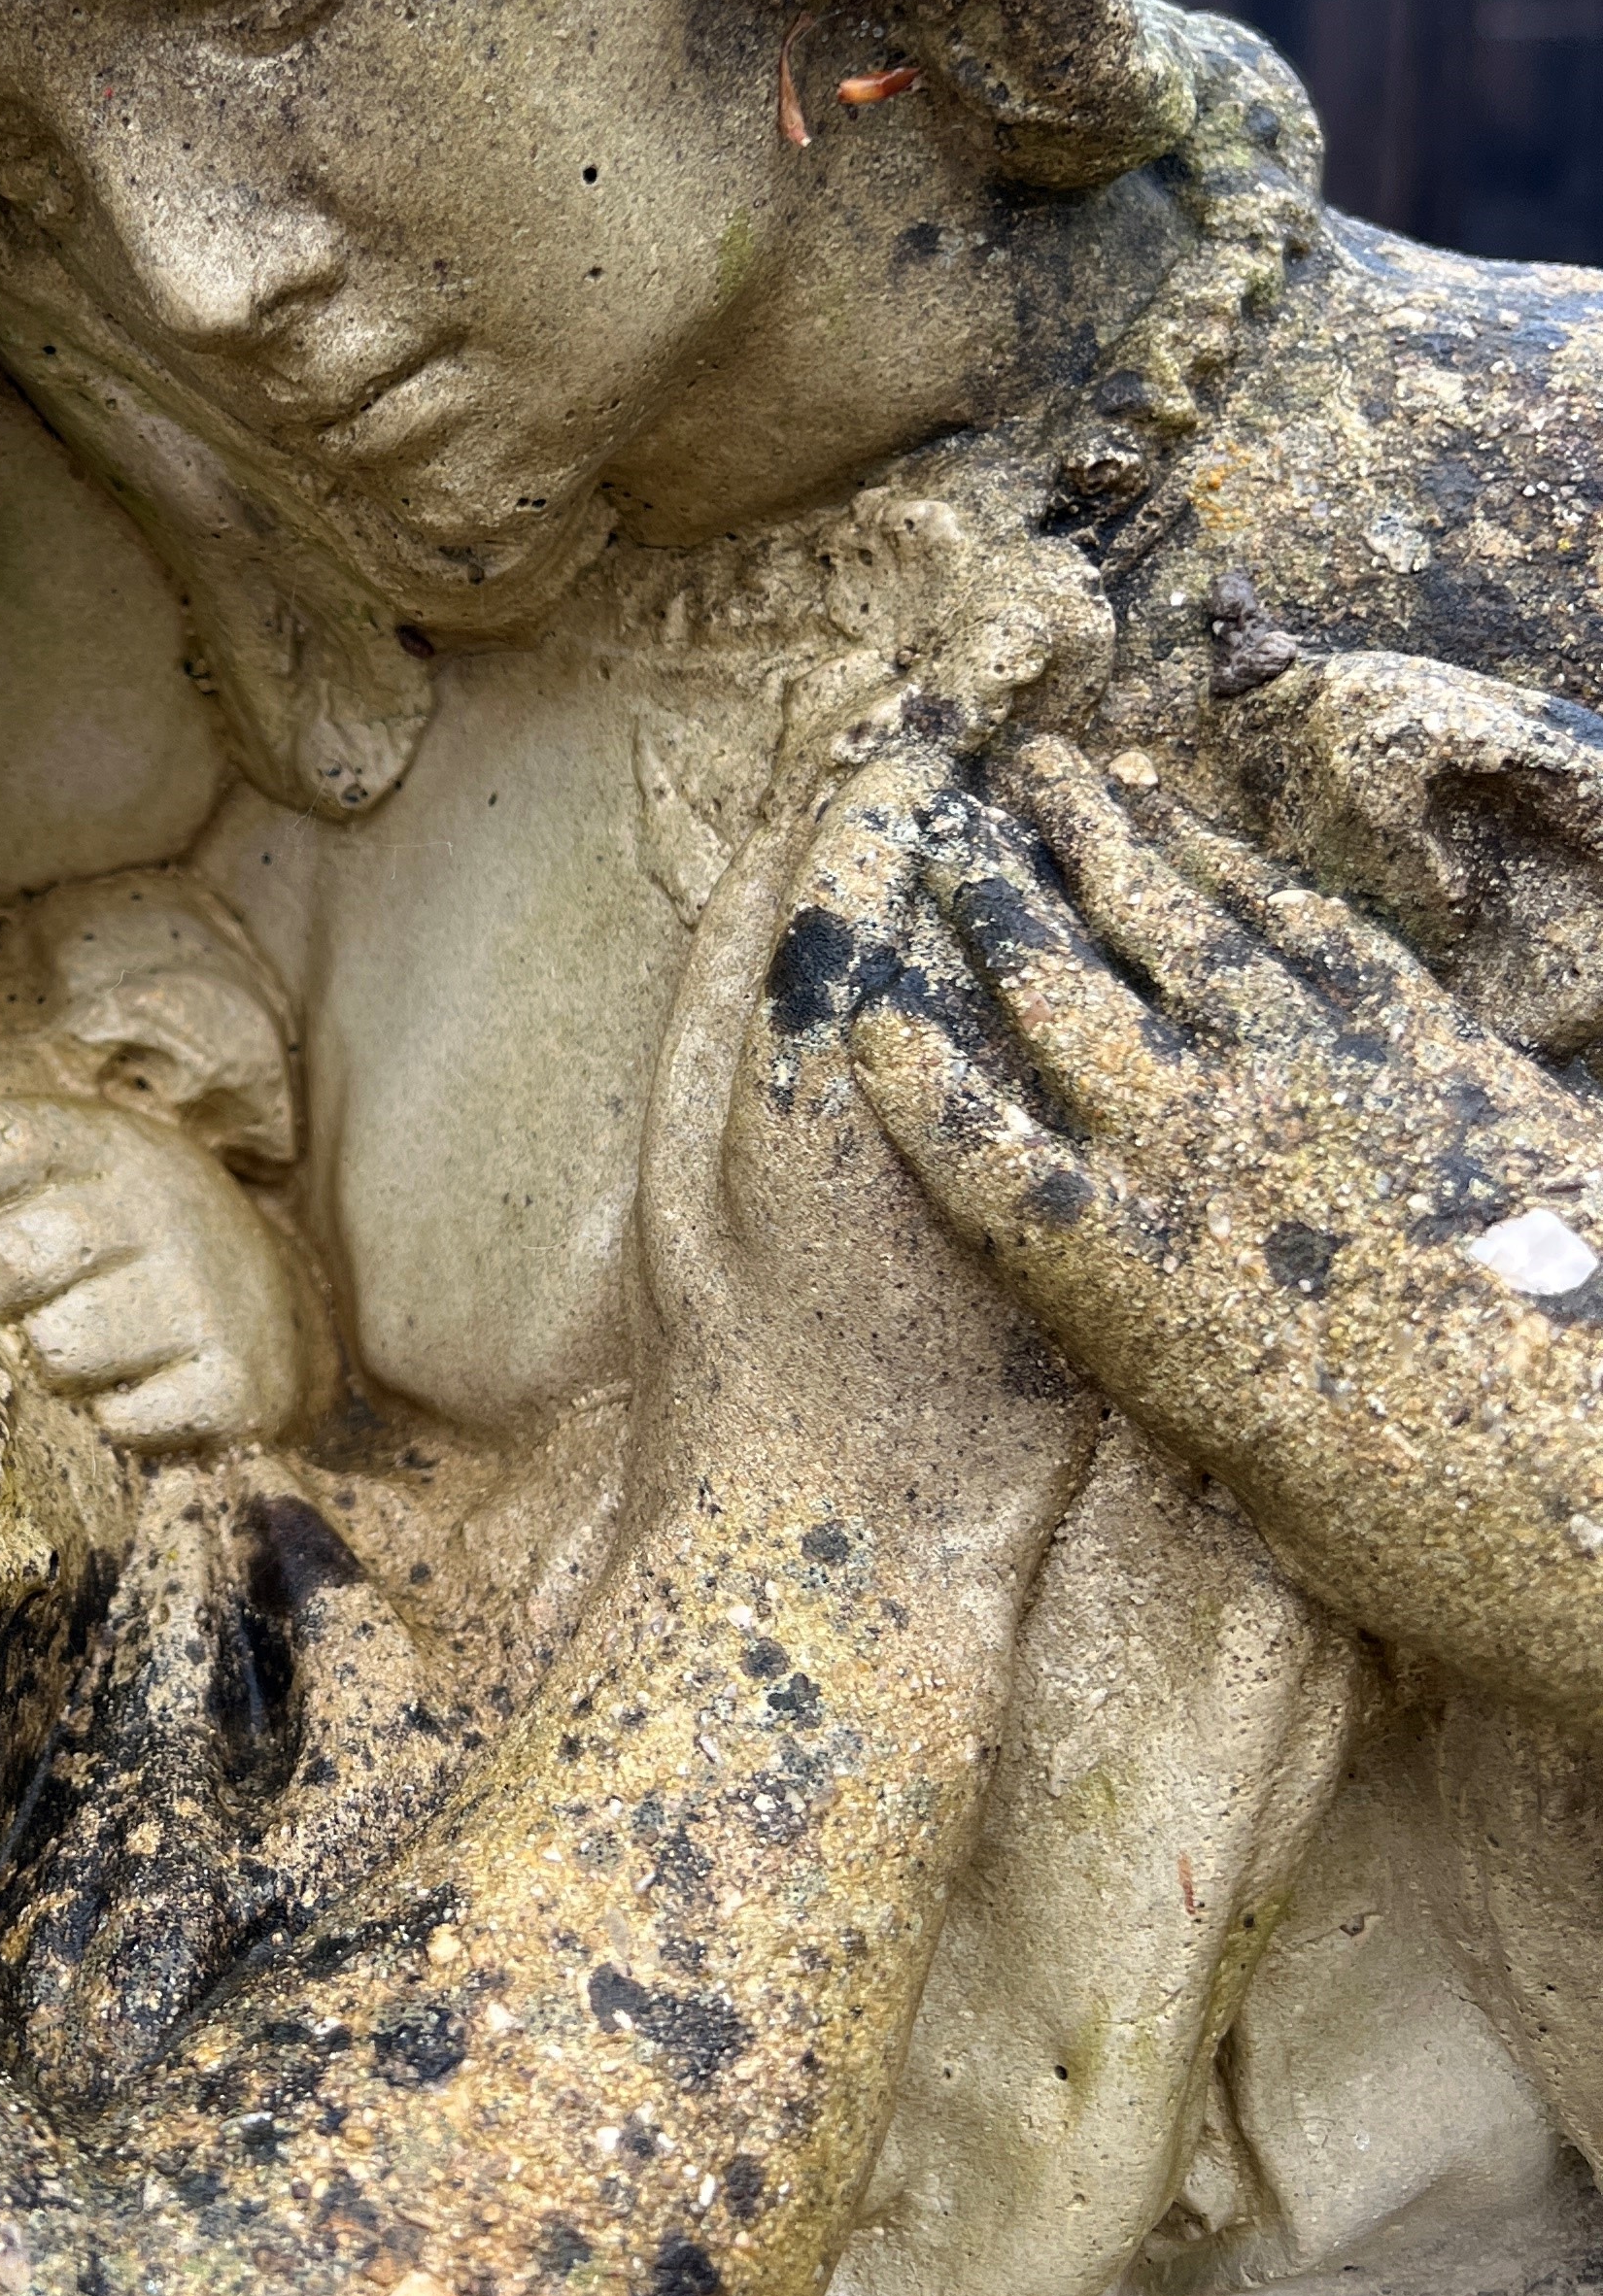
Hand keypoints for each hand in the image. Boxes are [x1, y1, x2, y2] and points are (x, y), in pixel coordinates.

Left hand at [0, 1096, 303, 1454]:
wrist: (273, 1297)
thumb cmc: (119, 1233)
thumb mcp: (56, 1174)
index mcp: (104, 1141)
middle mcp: (160, 1202)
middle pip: (11, 1257)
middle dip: (0, 1290)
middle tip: (36, 1293)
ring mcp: (203, 1293)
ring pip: (60, 1348)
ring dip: (58, 1363)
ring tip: (95, 1340)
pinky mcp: (235, 1380)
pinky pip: (123, 1420)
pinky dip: (119, 1418)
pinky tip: (143, 1383)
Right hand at [852, 734, 1602, 1721]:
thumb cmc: (1437, 1529)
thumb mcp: (1256, 1481)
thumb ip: (1179, 1368)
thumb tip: (1152, 1312)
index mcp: (1130, 1277)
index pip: (969, 1140)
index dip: (902, 1065)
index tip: (859, 1007)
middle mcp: (1199, 1149)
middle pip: (1057, 991)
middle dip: (983, 895)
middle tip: (933, 817)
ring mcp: (1313, 1076)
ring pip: (1171, 923)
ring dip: (1097, 834)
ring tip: (1044, 767)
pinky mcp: (1422, 1041)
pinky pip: (1299, 927)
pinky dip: (1230, 866)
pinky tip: (1189, 827)